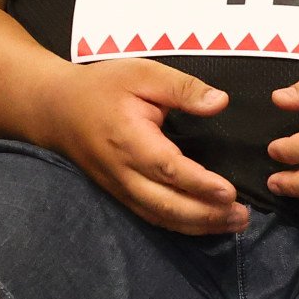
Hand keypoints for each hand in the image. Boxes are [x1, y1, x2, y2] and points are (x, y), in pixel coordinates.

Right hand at [44, 56, 243, 233]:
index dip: (199, 184)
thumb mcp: (142, 73)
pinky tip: (206, 224)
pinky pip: (151, 217)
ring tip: (234, 224)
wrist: (55, 110)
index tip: (230, 192)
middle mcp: (123, 171)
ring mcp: (119, 188)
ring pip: (160, 216)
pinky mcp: (120, 195)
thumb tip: (219, 102)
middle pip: (166, 203)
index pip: (168, 168)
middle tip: (242, 216)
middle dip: (206, 214)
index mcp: (129, 139)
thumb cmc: (102, 87)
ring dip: (199, 225)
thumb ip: (182, 88)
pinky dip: (180, 225)